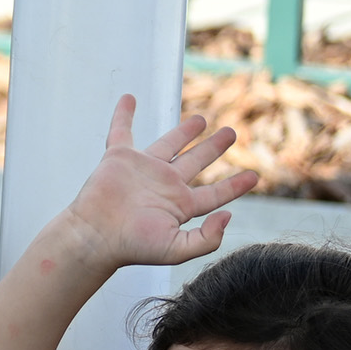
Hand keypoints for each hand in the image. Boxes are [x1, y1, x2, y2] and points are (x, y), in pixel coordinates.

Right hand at [52, 98, 256, 277]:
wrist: (96, 236)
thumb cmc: (132, 246)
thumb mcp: (177, 250)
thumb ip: (207, 239)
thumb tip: (228, 215)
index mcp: (180, 205)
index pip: (215, 193)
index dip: (235, 185)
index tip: (254, 176)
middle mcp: (165, 184)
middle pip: (196, 161)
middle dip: (214, 147)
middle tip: (230, 133)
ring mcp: (143, 169)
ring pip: (169, 143)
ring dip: (184, 131)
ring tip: (201, 119)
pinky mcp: (119, 158)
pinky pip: (122, 131)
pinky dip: (123, 114)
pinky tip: (128, 99)